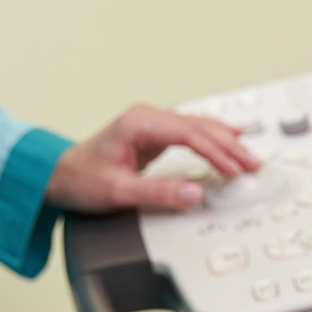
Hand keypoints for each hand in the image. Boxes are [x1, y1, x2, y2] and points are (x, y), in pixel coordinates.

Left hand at [46, 103, 259, 212]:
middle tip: (253, 164)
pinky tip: (228, 140)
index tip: (235, 168)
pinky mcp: (153, 135)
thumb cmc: (80, 179)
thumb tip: (193, 192)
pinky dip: (212, 140)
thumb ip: (158, 193)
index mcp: (139, 123)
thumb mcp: (118, 192)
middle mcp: (147, 118)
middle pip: (200, 126)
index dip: (217, 152)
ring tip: (248, 156)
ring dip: (225, 141)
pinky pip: (191, 133)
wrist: (58, 175)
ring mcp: (151, 124)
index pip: (190, 133)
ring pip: (198, 127)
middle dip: (230, 145)